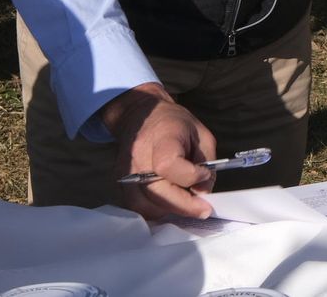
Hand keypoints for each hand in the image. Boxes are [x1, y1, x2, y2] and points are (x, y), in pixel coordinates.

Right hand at [101, 83, 216, 219]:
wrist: (142, 117)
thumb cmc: (176, 125)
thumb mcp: (201, 135)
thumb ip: (206, 162)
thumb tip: (204, 191)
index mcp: (161, 138)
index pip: (168, 165)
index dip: (190, 176)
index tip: (205, 174)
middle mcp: (138, 157)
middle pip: (157, 192)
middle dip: (184, 205)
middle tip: (204, 209)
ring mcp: (125, 173)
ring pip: (145, 205)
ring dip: (169, 210)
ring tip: (187, 204)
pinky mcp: (120, 184)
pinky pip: (138, 207)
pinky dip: (156, 210)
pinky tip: (171, 204)